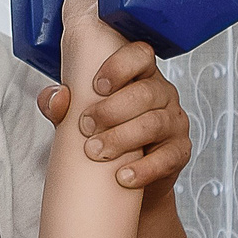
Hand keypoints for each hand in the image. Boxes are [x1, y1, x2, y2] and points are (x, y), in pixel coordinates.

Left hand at [36, 39, 192, 194]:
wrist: (125, 182)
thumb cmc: (103, 136)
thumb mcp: (78, 117)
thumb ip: (62, 106)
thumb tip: (58, 99)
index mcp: (140, 75)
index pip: (140, 55)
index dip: (120, 66)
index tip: (97, 86)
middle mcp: (161, 94)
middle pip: (145, 93)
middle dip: (111, 110)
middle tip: (85, 126)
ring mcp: (173, 122)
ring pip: (154, 123)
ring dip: (121, 138)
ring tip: (96, 152)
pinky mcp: (179, 151)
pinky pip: (167, 157)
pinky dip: (144, 169)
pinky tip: (123, 176)